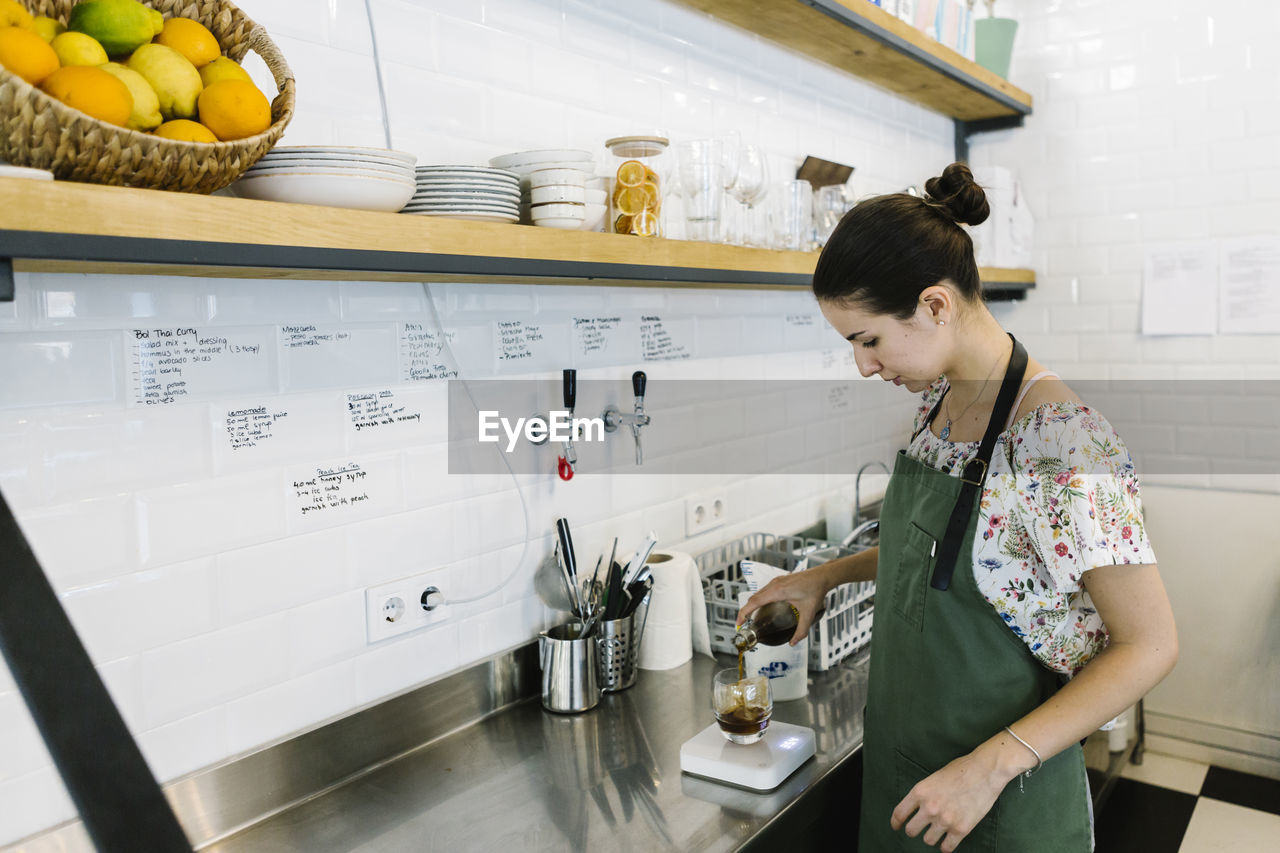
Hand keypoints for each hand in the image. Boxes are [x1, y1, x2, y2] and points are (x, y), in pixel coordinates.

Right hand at [735, 564, 832, 644]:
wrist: (822, 576)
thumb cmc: (815, 590)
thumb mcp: (808, 613)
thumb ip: (801, 630)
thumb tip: (793, 642)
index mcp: (777, 592)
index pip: (754, 602)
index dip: (744, 612)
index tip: (739, 622)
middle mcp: (774, 585)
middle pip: (753, 598)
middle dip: (745, 610)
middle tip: (743, 623)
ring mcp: (776, 581)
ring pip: (758, 593)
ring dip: (752, 604)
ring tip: (750, 616)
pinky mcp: (779, 580)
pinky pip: (764, 590)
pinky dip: (758, 599)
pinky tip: (763, 606)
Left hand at [890, 751, 1005, 852]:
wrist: (985, 771)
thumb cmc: (961, 770)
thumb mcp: (934, 777)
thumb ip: (924, 794)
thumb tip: (918, 808)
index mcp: (920, 792)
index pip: (899, 813)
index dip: (896, 823)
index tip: (897, 826)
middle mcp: (929, 808)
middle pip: (911, 830)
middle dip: (914, 830)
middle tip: (920, 828)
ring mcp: (945, 820)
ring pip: (928, 840)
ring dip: (931, 837)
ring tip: (937, 831)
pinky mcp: (961, 829)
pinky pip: (946, 847)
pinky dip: (946, 846)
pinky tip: (948, 841)